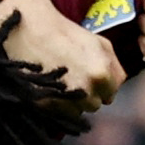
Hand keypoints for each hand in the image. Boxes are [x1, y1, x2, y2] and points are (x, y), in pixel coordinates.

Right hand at [0, 0, 125, 111]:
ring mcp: (67, 102)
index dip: (104, 84)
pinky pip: (61, 114)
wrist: (29, 31)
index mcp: (102, 74)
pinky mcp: (47, 107)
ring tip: (63, 81)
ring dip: (75, 101)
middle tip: (75, 76)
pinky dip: (59, 104)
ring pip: (79, 111)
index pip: (112, 92)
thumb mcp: (100, 43)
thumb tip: (116, 85)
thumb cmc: (64, 32)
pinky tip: (53, 87)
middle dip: (90, 93)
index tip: (92, 75)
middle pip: (96, 103)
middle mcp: (87, 92)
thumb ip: (115, 67)